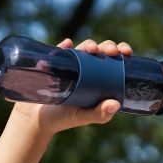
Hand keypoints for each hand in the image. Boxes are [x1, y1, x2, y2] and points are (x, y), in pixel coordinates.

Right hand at [10, 38, 132, 134]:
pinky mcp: (54, 63)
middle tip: (110, 51)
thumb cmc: (64, 118)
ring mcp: (71, 65)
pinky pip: (60, 51)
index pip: (115, 62)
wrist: (36, 118)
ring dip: (89, 45)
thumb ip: (100, 114)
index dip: (121, 52)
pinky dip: (64, 46)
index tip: (126, 52)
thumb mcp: (84, 117)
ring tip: (91, 49)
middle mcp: (88, 69)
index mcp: (100, 80)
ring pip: (83, 49)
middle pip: (101, 52)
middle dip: (108, 46)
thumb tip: (116, 104)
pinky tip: (67, 44)